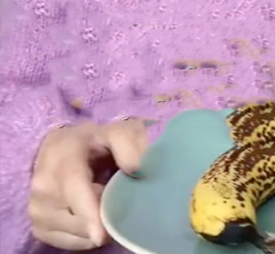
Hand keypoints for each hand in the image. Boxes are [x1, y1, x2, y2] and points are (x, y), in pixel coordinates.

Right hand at [28, 119, 148, 249]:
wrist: (64, 149)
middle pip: (74, 215)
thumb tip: (137, 167)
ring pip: (73, 232)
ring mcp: (37, 207)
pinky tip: (94, 219)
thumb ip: (130, 144)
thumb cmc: (98, 142)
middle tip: (119, 203)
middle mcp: (42, 182)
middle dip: (101, 217)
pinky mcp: (38, 225)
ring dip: (95, 226)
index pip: (72, 185)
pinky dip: (87, 237)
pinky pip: (68, 242)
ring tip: (105, 204)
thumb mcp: (118, 133)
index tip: (100, 235)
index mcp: (62, 154)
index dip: (87, 210)